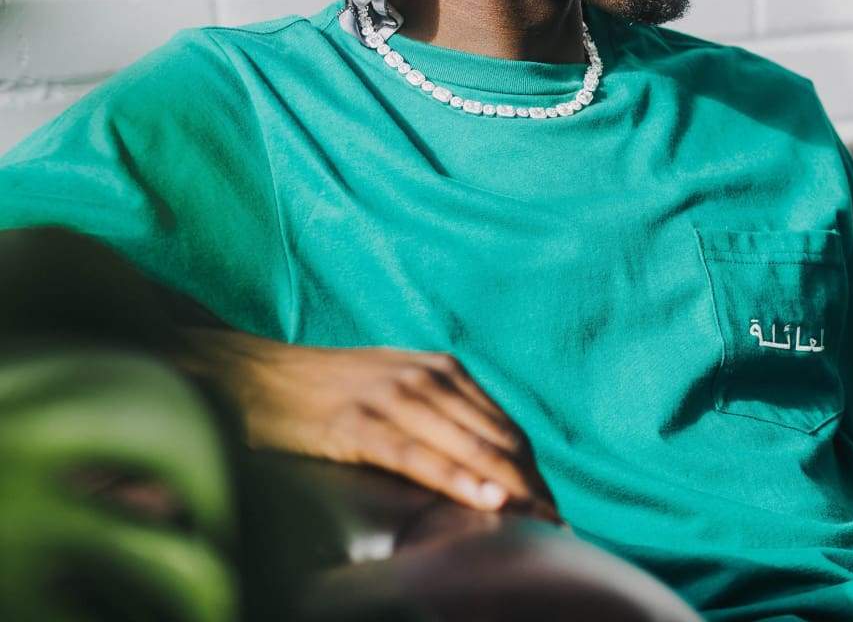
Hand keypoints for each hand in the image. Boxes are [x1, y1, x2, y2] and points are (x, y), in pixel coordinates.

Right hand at [182, 332, 560, 520]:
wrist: (254, 374)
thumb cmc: (327, 389)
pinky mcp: (360, 423)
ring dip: (509, 488)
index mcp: (440, 369)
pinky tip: (487, 501)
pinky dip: (457, 479)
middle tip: (556, 526)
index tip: (552, 505)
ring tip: (537, 525)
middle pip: (497, 439)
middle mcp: (425, 377)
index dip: (533, 468)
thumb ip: (436, 411)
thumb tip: (477, 459)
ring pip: (468, 447)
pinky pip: (420, 455)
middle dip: (530, 485)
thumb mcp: (393, 385)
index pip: (505, 426)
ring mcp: (393, 398)